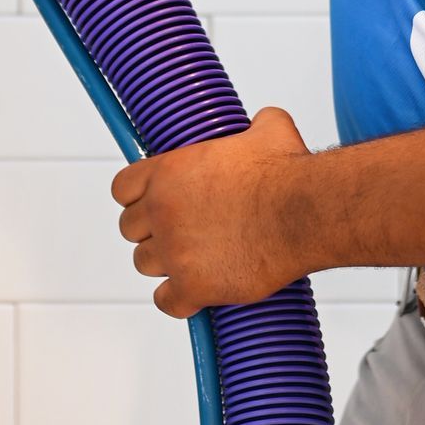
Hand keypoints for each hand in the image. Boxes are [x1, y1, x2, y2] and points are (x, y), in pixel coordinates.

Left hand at [112, 108, 312, 316]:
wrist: (303, 213)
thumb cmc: (285, 173)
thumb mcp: (269, 129)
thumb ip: (254, 124)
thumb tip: (264, 121)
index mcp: (168, 172)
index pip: (122, 188)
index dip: (137, 196)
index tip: (151, 202)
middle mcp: (163, 211)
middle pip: (130, 228)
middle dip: (151, 231)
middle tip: (176, 231)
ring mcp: (175, 251)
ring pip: (144, 264)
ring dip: (164, 264)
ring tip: (189, 261)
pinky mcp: (194, 286)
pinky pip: (166, 302)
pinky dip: (178, 301)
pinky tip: (193, 294)